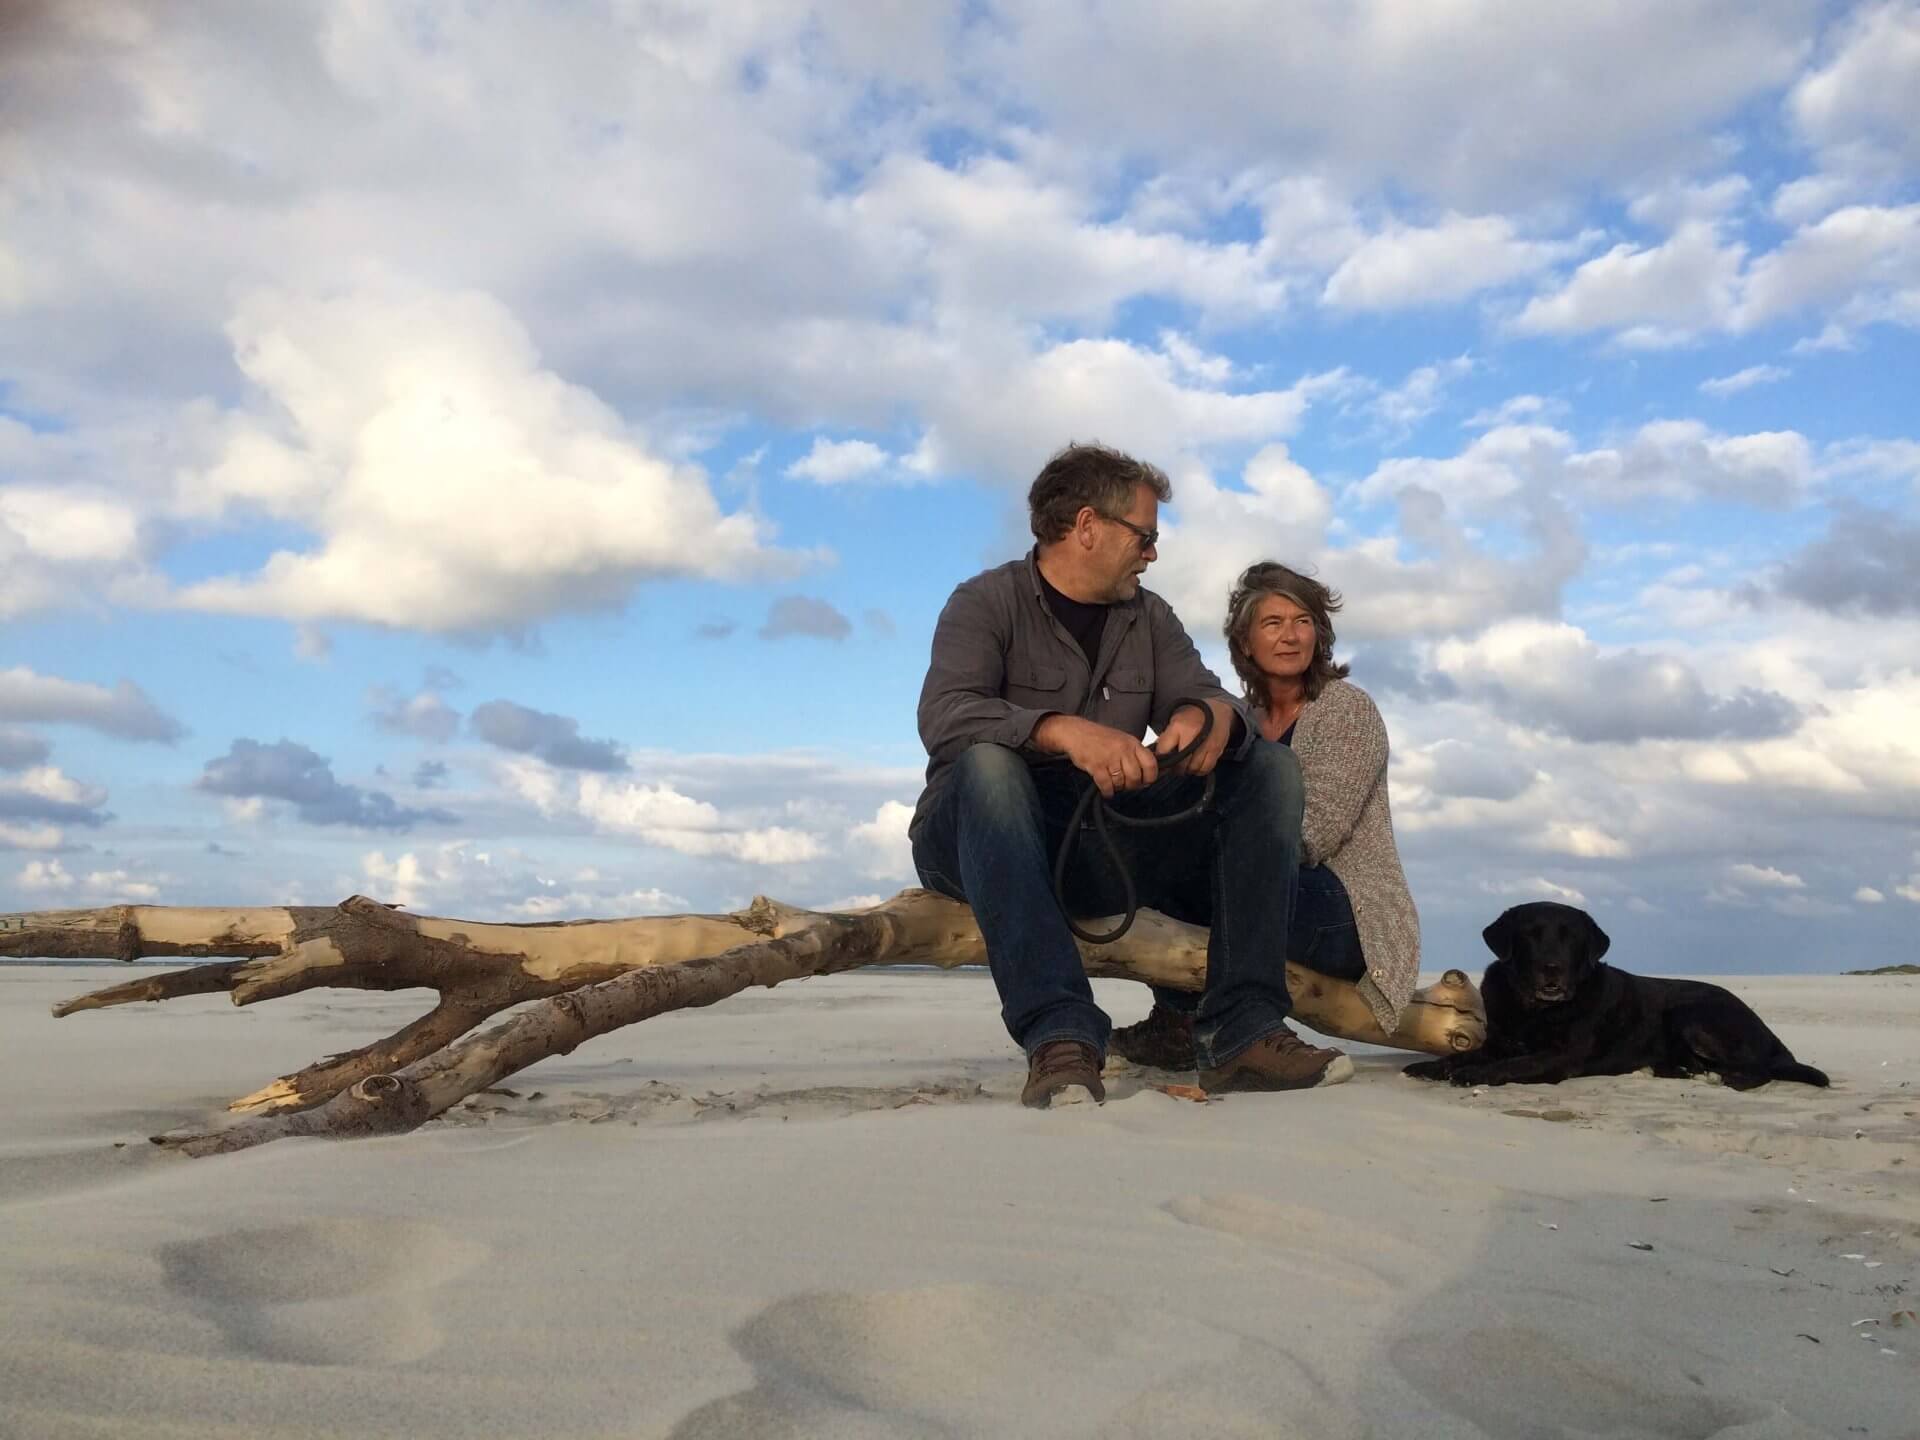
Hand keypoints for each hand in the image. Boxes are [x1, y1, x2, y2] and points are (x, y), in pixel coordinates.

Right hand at [1031, 715, 1158, 797]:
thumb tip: (1148, 774)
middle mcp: (1123, 749)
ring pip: (1121, 783)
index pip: (1151, 764)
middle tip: (1126, 785)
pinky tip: (1106, 790)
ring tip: (1113, 784)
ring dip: (1118, 788)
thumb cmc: (1099, 738)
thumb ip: (1135, 754)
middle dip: (1132, 785)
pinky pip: (1107, 785)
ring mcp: (1109, 757)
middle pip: (1136, 777)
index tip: (1146, 782)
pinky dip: (1107, 791)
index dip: (1150, 777)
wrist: (1076, 733)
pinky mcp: (1096, 766)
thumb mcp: (1122, 740)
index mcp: (1132, 743)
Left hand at [1153, 698, 1233, 776]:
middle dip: (1176, 768)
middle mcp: (1193, 734)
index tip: (1162, 761)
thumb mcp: (1175, 721)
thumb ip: (1166, 738)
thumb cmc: (1193, 717)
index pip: (1164, 750)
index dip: (1161, 759)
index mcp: (1178, 726)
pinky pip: (1206, 768)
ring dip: (1188, 770)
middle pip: (1180, 763)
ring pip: (1193, 768)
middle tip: (1175, 766)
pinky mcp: (1217, 750)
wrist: (1217, 710)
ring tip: (1187, 764)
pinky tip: (1197, 764)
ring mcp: (1206, 743)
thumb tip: (1157, 756)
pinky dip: (1200, 770)